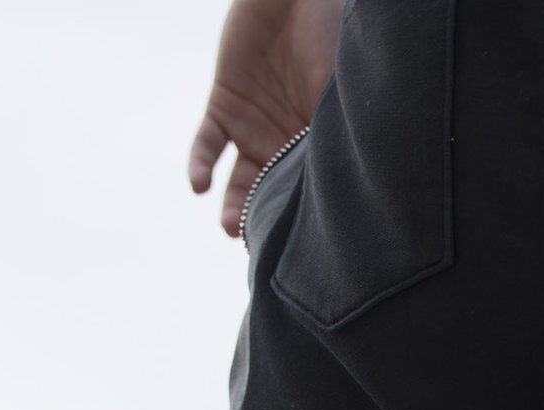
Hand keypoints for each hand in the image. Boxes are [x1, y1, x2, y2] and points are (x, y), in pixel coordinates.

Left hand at [189, 0, 343, 237]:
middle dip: (265, 219)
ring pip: (239, 179)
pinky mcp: (223, 106)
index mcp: (317, 142)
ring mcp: (252, 126)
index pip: (307, 189)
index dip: (302, 215)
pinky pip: (207, 144)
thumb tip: (344, 182)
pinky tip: (198, 185)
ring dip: (234, 204)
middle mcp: (283, 142)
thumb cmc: (329, 32)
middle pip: (271, 192)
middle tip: (258, 241)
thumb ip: (337, 132)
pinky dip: (200, 164)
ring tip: (230, 224)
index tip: (300, 242)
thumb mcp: (339, 88)